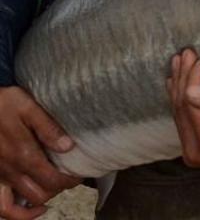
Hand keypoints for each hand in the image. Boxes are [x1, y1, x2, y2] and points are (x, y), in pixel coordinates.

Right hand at [0, 87, 80, 219]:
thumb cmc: (3, 103)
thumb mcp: (27, 107)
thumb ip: (48, 128)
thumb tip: (68, 146)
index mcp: (24, 155)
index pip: (53, 180)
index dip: (70, 182)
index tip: (80, 174)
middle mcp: (11, 171)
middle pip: (40, 194)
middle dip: (58, 189)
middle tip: (69, 177)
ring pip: (21, 203)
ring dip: (40, 199)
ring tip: (53, 187)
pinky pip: (2, 205)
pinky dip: (16, 212)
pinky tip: (30, 207)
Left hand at [167, 50, 199, 172]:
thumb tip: (190, 90)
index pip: (190, 100)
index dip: (192, 76)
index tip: (197, 58)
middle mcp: (195, 150)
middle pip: (181, 107)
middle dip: (182, 78)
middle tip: (184, 54)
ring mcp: (192, 154)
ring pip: (179, 114)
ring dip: (179, 87)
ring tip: (178, 64)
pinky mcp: (193, 154)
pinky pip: (182, 123)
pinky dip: (181, 102)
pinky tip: (176, 86)